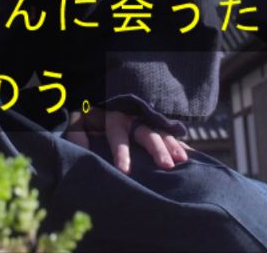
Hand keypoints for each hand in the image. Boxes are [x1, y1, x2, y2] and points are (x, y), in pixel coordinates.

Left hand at [64, 107, 192, 174]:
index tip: (125, 170)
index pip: (118, 136)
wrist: (102, 96)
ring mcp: (146, 120)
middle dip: (156, 149)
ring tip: (181, 161)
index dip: (121, 152)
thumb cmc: (90, 114)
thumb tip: (82, 149)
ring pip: (161, 133)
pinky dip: (179, 143)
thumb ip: (77, 133)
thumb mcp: (79, 120)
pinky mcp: (154, 125)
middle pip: (146, 134)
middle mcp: (132, 118)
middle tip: (165, 166)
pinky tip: (188, 155)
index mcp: (112, 118)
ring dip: (172, 146)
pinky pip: (169, 133)